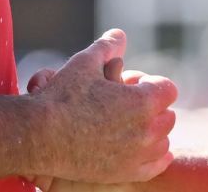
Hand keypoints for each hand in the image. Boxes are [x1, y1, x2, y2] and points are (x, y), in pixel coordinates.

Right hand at [31, 30, 177, 183]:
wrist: (39, 136)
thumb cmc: (62, 96)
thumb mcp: (85, 63)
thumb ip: (108, 47)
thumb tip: (120, 34)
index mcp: (143, 101)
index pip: (167, 89)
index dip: (152, 84)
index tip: (136, 85)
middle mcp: (146, 130)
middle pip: (168, 116)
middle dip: (154, 107)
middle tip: (132, 104)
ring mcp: (137, 154)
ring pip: (163, 141)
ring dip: (154, 132)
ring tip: (134, 125)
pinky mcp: (125, 173)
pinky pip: (155, 165)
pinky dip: (155, 156)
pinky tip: (146, 148)